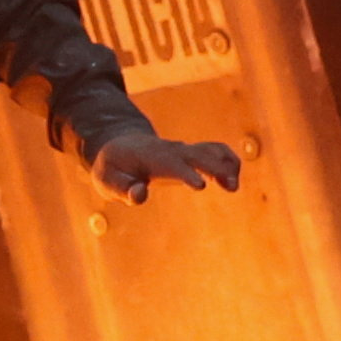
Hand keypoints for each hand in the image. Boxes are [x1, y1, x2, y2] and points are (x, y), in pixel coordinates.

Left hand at [91, 130, 242, 204]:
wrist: (119, 147)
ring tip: (234, 187)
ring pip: (210, 149)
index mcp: (150, 158)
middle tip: (232, 187)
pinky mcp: (191, 153)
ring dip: (226, 164)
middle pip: (197, 154)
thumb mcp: (107, 182)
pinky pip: (215, 151)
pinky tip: (231, 182)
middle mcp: (170, 150)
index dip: (187, 173)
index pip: (171, 164)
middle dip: (215, 168)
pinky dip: (228, 161)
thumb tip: (140, 194)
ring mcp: (182, 149)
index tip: (202, 186)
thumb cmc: (113, 168)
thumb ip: (123, 189)